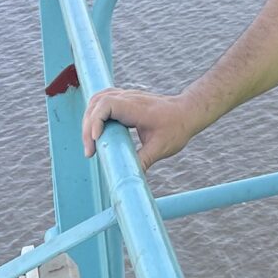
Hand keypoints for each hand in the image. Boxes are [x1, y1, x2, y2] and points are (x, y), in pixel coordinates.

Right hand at [81, 88, 201, 169]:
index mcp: (137, 107)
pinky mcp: (126, 100)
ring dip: (89, 119)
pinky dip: (95, 113)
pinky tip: (96, 129)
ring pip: (98, 100)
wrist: (188, 112)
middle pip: (97, 103)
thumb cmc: (177, 127)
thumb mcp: (161, 147)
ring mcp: (127, 96)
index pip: (107, 105)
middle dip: (88, 126)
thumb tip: (129, 180)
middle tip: (90, 151)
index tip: (95, 140)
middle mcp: (129, 98)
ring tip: (90, 142)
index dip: (96, 120)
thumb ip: (144, 161)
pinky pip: (104, 101)